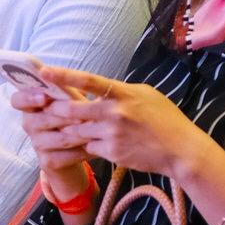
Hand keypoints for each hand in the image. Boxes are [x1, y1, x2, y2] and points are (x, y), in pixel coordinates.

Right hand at [11, 85, 92, 173]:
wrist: (73, 153)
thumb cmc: (70, 119)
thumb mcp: (69, 102)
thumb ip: (67, 92)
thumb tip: (76, 80)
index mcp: (30, 106)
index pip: (17, 100)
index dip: (27, 97)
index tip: (44, 97)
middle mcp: (29, 124)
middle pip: (43, 119)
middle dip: (66, 117)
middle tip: (85, 116)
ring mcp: (36, 144)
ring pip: (60, 138)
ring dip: (80, 134)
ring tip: (97, 130)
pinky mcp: (47, 161)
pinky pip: (67, 155)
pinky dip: (83, 150)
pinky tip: (96, 146)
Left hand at [33, 66, 206, 177]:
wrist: (181, 150)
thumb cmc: (165, 119)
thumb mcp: (145, 95)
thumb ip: (120, 91)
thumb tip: (99, 89)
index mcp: (123, 93)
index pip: (88, 81)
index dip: (64, 76)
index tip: (45, 71)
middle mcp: (115, 113)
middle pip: (74, 110)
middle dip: (56, 109)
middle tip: (44, 107)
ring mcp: (113, 134)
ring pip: (77, 131)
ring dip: (68, 129)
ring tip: (62, 127)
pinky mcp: (113, 153)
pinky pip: (89, 147)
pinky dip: (87, 144)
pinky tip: (92, 143)